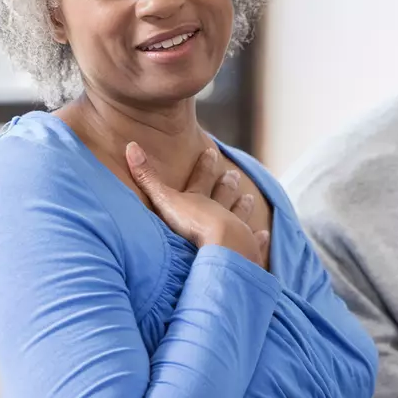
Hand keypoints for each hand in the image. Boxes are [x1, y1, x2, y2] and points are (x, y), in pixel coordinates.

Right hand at [126, 142, 269, 266]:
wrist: (223, 249)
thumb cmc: (193, 225)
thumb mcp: (165, 201)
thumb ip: (148, 178)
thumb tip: (131, 145)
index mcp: (199, 201)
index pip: (201, 179)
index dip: (204, 165)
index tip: (212, 151)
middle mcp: (220, 213)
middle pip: (223, 196)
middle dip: (226, 185)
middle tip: (233, 174)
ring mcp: (236, 231)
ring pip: (240, 216)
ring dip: (242, 207)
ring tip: (249, 198)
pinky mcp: (246, 251)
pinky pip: (255, 243)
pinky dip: (260, 239)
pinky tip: (265, 234)